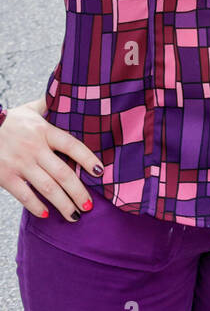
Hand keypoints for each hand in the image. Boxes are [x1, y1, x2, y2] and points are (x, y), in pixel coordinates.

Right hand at [0, 98, 103, 220]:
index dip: (88, 158)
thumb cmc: (8, 120)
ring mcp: (20, 163)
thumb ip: (48, 106)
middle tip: (89, 206)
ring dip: (63, 204)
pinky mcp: (5, 176)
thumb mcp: (29, 110)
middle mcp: (34, 148)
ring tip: (74, 216)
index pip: (72, 145)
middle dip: (78, 192)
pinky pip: (24, 195)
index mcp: (44, 131)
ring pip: (47, 188)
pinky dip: (36, 207)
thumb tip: (65, 95)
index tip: (100, 171)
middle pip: (63, 173)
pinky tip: (46, 214)